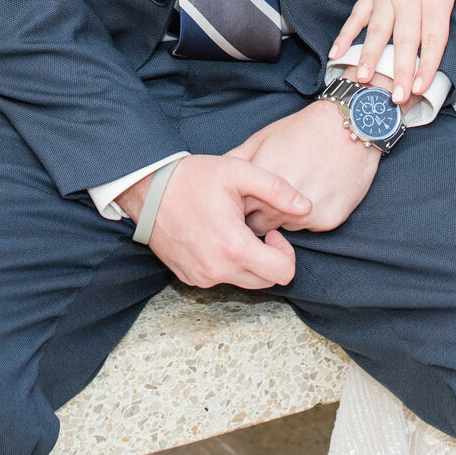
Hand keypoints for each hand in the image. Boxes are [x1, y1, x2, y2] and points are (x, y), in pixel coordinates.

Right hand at [117, 155, 308, 288]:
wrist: (148, 189)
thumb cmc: (194, 178)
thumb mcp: (240, 172)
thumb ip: (278, 190)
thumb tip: (307, 207)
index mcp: (234, 248)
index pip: (283, 273)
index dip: (285, 252)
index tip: (270, 231)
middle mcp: (218, 270)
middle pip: (265, 282)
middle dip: (270, 259)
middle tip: (256, 231)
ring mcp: (201, 277)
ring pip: (243, 282)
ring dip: (248, 262)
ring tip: (235, 231)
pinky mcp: (189, 277)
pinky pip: (220, 278)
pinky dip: (227, 264)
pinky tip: (217, 237)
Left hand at [226, 100, 379, 233]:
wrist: (349, 127)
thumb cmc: (302, 131)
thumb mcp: (261, 139)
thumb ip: (236, 163)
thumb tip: (214, 178)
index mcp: (259, 183)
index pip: (238, 212)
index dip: (239, 207)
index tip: (243, 200)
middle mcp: (280, 203)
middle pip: (258, 225)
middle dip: (259, 215)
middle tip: (268, 197)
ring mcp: (305, 214)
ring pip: (283, 228)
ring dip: (282, 217)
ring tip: (294, 190)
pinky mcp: (327, 221)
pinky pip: (308, 228)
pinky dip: (307, 217)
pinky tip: (313, 192)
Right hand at [329, 0, 455, 104]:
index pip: (433, 36)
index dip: (427, 63)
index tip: (421, 87)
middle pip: (403, 39)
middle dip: (398, 69)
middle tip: (394, 97)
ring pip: (376, 30)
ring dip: (369, 56)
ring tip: (362, 79)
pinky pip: (357, 15)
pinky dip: (345, 34)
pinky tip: (335, 53)